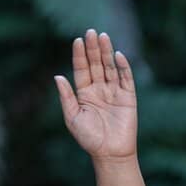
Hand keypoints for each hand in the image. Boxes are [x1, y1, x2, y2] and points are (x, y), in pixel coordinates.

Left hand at [54, 28, 137, 163]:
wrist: (109, 153)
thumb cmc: (89, 138)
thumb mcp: (73, 117)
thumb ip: (66, 97)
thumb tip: (57, 76)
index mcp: (84, 94)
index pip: (81, 69)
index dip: (79, 55)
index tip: (78, 40)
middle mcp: (99, 90)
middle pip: (96, 64)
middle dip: (93, 49)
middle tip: (91, 32)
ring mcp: (114, 92)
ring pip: (110, 67)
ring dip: (107, 52)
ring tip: (103, 36)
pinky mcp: (128, 97)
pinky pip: (125, 79)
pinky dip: (123, 67)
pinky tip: (118, 55)